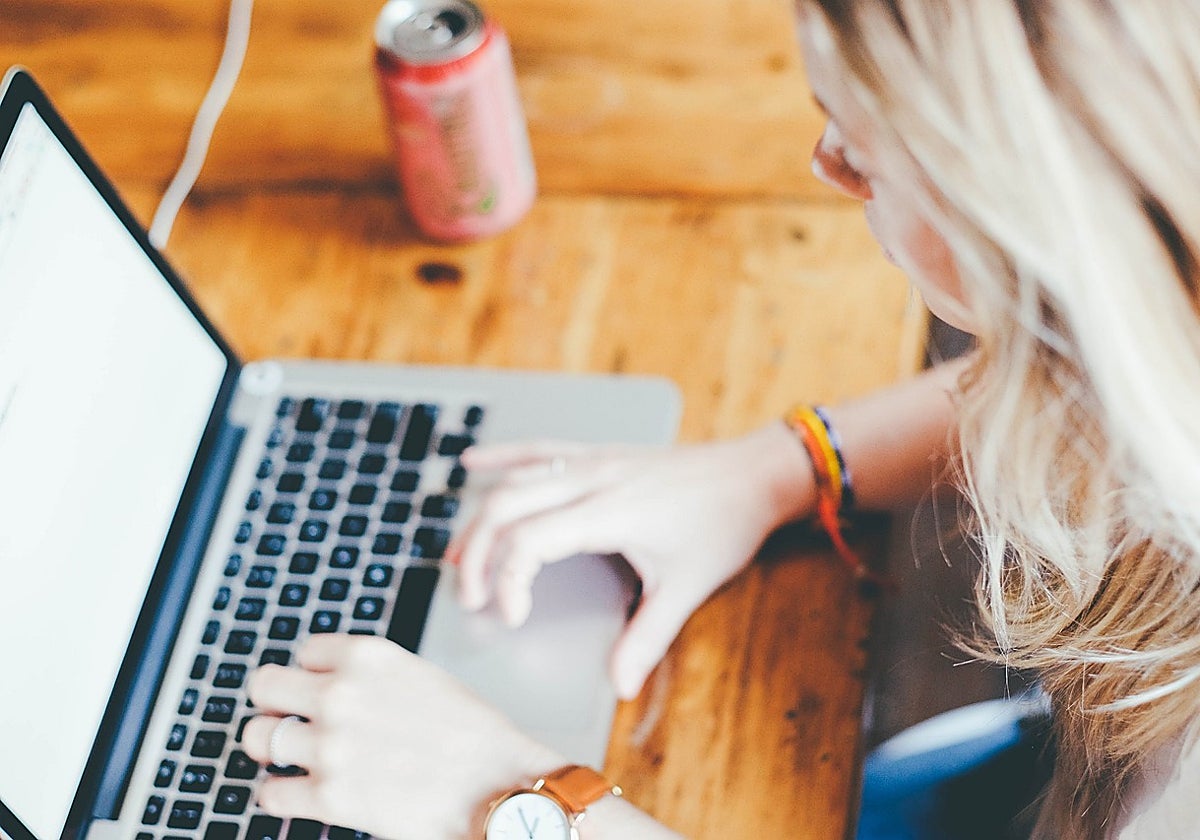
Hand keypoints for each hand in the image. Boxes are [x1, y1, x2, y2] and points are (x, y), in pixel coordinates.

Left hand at [242, 634, 561, 839]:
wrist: (500, 787)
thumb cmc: (474, 737)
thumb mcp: (422, 677)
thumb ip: (373, 677)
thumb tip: (336, 684)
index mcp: (367, 657)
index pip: (304, 652)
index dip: (312, 674)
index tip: (318, 690)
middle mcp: (341, 695)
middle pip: (263, 686)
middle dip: (274, 704)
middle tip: (286, 720)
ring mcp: (330, 746)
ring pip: (257, 738)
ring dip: (272, 748)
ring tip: (292, 758)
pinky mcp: (328, 798)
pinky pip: (269, 793)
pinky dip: (281, 795)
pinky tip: (303, 793)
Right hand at [448, 423, 814, 698]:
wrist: (754, 473)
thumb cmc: (723, 524)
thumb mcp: (688, 586)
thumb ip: (647, 637)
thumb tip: (620, 685)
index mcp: (608, 511)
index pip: (529, 541)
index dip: (508, 582)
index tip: (513, 618)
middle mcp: (592, 479)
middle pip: (506, 507)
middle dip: (476, 554)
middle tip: (470, 598)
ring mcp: (593, 461)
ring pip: (516, 480)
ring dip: (480, 517)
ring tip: (456, 556)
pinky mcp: (600, 454)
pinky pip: (540, 449)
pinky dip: (503, 457)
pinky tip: (474, 464)